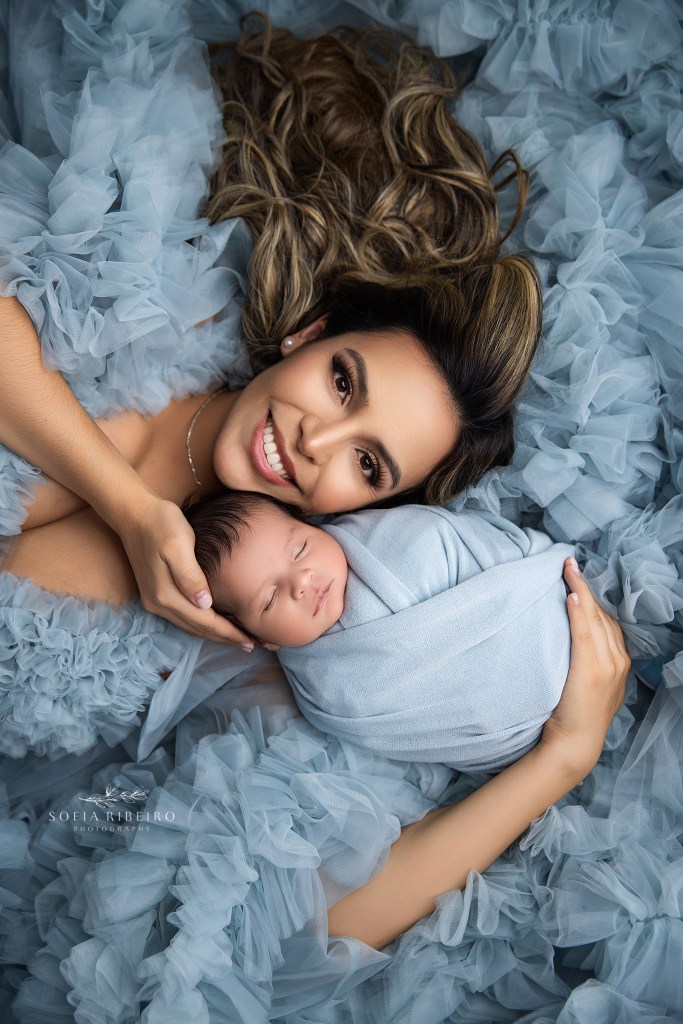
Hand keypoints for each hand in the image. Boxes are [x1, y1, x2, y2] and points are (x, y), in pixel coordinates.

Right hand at [117, 491, 254, 648]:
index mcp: (167, 594)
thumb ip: (191, 576)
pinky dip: (202, 624)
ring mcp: (155, 601)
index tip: (251, 642)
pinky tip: (215, 624)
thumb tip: (205, 604)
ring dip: (215, 635)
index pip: (205, 622)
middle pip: (199, 629)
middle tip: (253, 645)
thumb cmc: (161, 523)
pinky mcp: (155, 594)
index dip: (229, 633)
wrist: (133, 514)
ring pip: (191, 626)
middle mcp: (159, 603)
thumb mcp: (179, 543)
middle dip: (226, 639)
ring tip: (238, 639)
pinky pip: (184, 617)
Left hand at [539, 558, 629, 778]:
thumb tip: (568, 634)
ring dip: (581, 590)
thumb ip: (586, 659)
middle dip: (586, 585)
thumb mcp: (587, 683)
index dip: (592, 596)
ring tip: (567, 568)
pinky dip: (580, 611)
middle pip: (602, 614)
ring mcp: (607, 664)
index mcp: (619, 661)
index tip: (577, 575)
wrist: (574, 743)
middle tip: (569, 562)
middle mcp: (617, 659)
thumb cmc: (573, 714)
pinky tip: (572, 594)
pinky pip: (585, 632)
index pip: (606, 620)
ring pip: (594, 618)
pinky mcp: (591, 669)